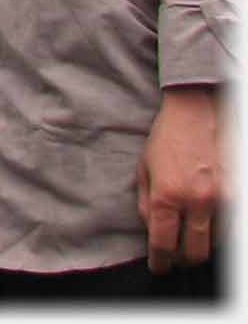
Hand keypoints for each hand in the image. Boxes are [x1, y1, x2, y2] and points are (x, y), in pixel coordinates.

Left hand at [137, 84, 227, 271]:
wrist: (196, 113)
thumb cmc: (165, 139)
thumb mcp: (144, 169)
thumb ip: (147, 204)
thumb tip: (152, 231)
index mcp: (167, 195)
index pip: (163, 244)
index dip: (160, 262)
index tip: (159, 267)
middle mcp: (197, 201)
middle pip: (194, 252)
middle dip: (182, 260)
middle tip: (175, 257)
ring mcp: (222, 198)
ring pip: (216, 243)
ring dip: (202, 245)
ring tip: (190, 237)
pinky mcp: (238, 194)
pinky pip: (230, 227)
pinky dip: (219, 232)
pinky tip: (207, 224)